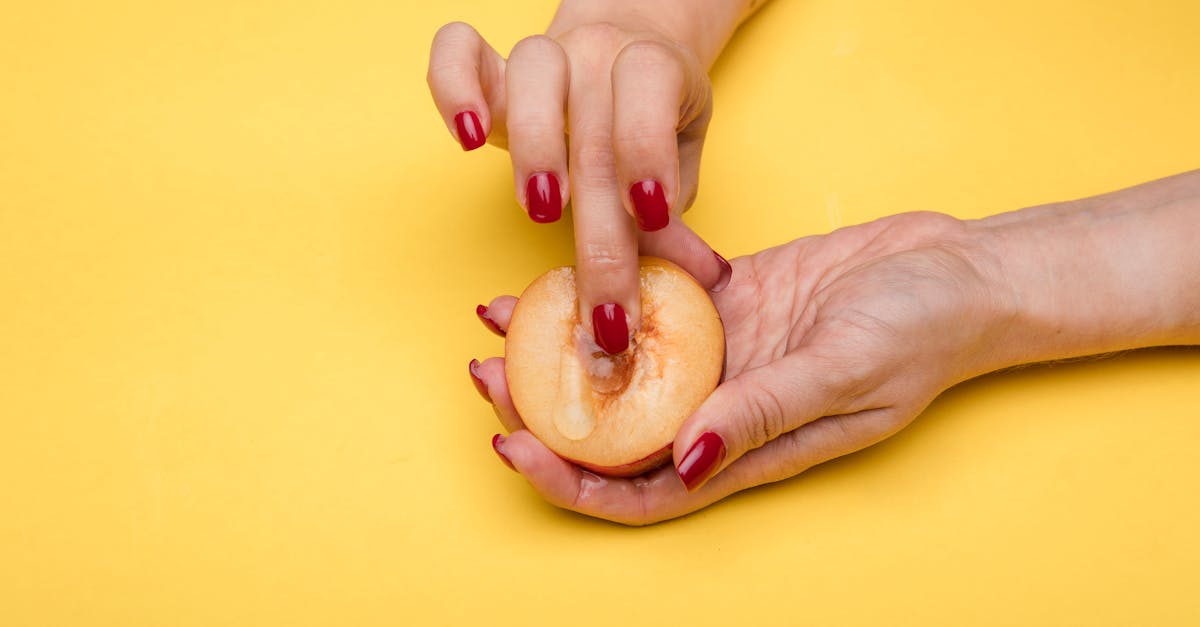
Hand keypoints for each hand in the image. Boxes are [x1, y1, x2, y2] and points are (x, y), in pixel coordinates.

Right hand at [428, 14, 737, 348]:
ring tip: (540, 211)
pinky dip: (452, 88)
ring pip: (532, 73)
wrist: (624, 59)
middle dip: (599, 231)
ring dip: (535, 147)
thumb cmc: (654, 126)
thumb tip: (699, 280)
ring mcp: (546, 54)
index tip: (650, 217)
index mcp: (657, 67)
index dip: (648, 148)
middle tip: (603, 304)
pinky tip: (468, 141)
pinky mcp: (492, 68)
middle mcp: (600, 52)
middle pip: (595, 131)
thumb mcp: (678, 167)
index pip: (652, 85)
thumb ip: (675, 220)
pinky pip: (457, 50)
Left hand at [471, 211, 1012, 523]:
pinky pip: (654, 298)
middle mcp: (721, 407)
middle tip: (483, 370)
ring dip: (560, 344)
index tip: (511, 443)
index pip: (641, 489)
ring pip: (621, 361)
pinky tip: (568, 265)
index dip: (570, 480)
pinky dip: (611, 286)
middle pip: (612, 428)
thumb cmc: (922, 333)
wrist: (959, 269)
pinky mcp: (726, 299)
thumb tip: (687, 460)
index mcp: (746, 447)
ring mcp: (721, 352)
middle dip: (540, 409)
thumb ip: (767, 414)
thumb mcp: (847, 371)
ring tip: (500, 315)